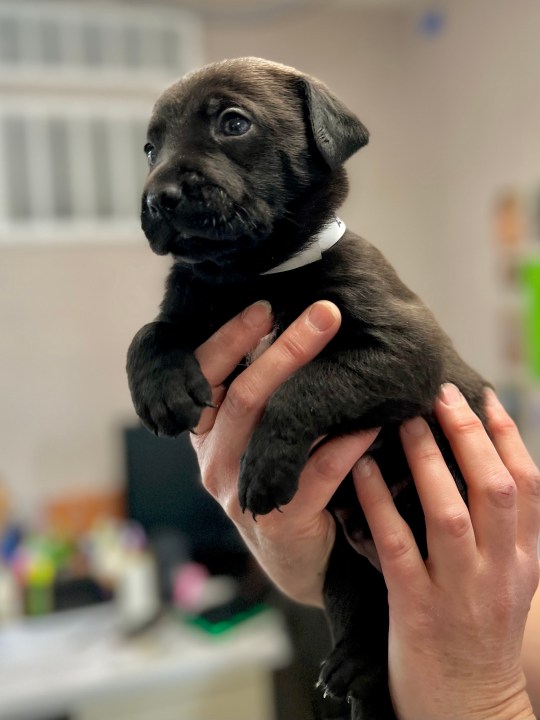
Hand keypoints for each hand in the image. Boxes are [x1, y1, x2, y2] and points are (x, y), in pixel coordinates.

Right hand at [191, 299, 379, 605]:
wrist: (297, 556)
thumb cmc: (282, 476)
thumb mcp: (256, 433)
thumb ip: (260, 389)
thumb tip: (288, 316)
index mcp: (205, 431)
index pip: (202, 375)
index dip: (230, 339)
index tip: (266, 305)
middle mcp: (213, 459)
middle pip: (244, 395)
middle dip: (286, 349)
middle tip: (325, 313)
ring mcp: (239, 494)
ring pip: (272, 429)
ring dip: (312, 386)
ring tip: (348, 355)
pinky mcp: (275, 522)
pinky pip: (315, 474)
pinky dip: (345, 443)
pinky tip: (370, 420)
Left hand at [354, 384, 539, 719]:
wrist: (467, 708)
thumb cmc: (478, 633)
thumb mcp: (505, 580)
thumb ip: (498, 530)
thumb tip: (475, 465)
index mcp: (524, 560)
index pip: (528, 486)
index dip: (507, 436)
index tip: (482, 396)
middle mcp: (499, 571)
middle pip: (494, 489)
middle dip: (469, 435)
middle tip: (440, 393)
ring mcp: (460, 591)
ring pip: (448, 513)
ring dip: (426, 461)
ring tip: (403, 420)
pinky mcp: (418, 610)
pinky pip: (397, 548)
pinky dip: (380, 505)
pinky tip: (362, 471)